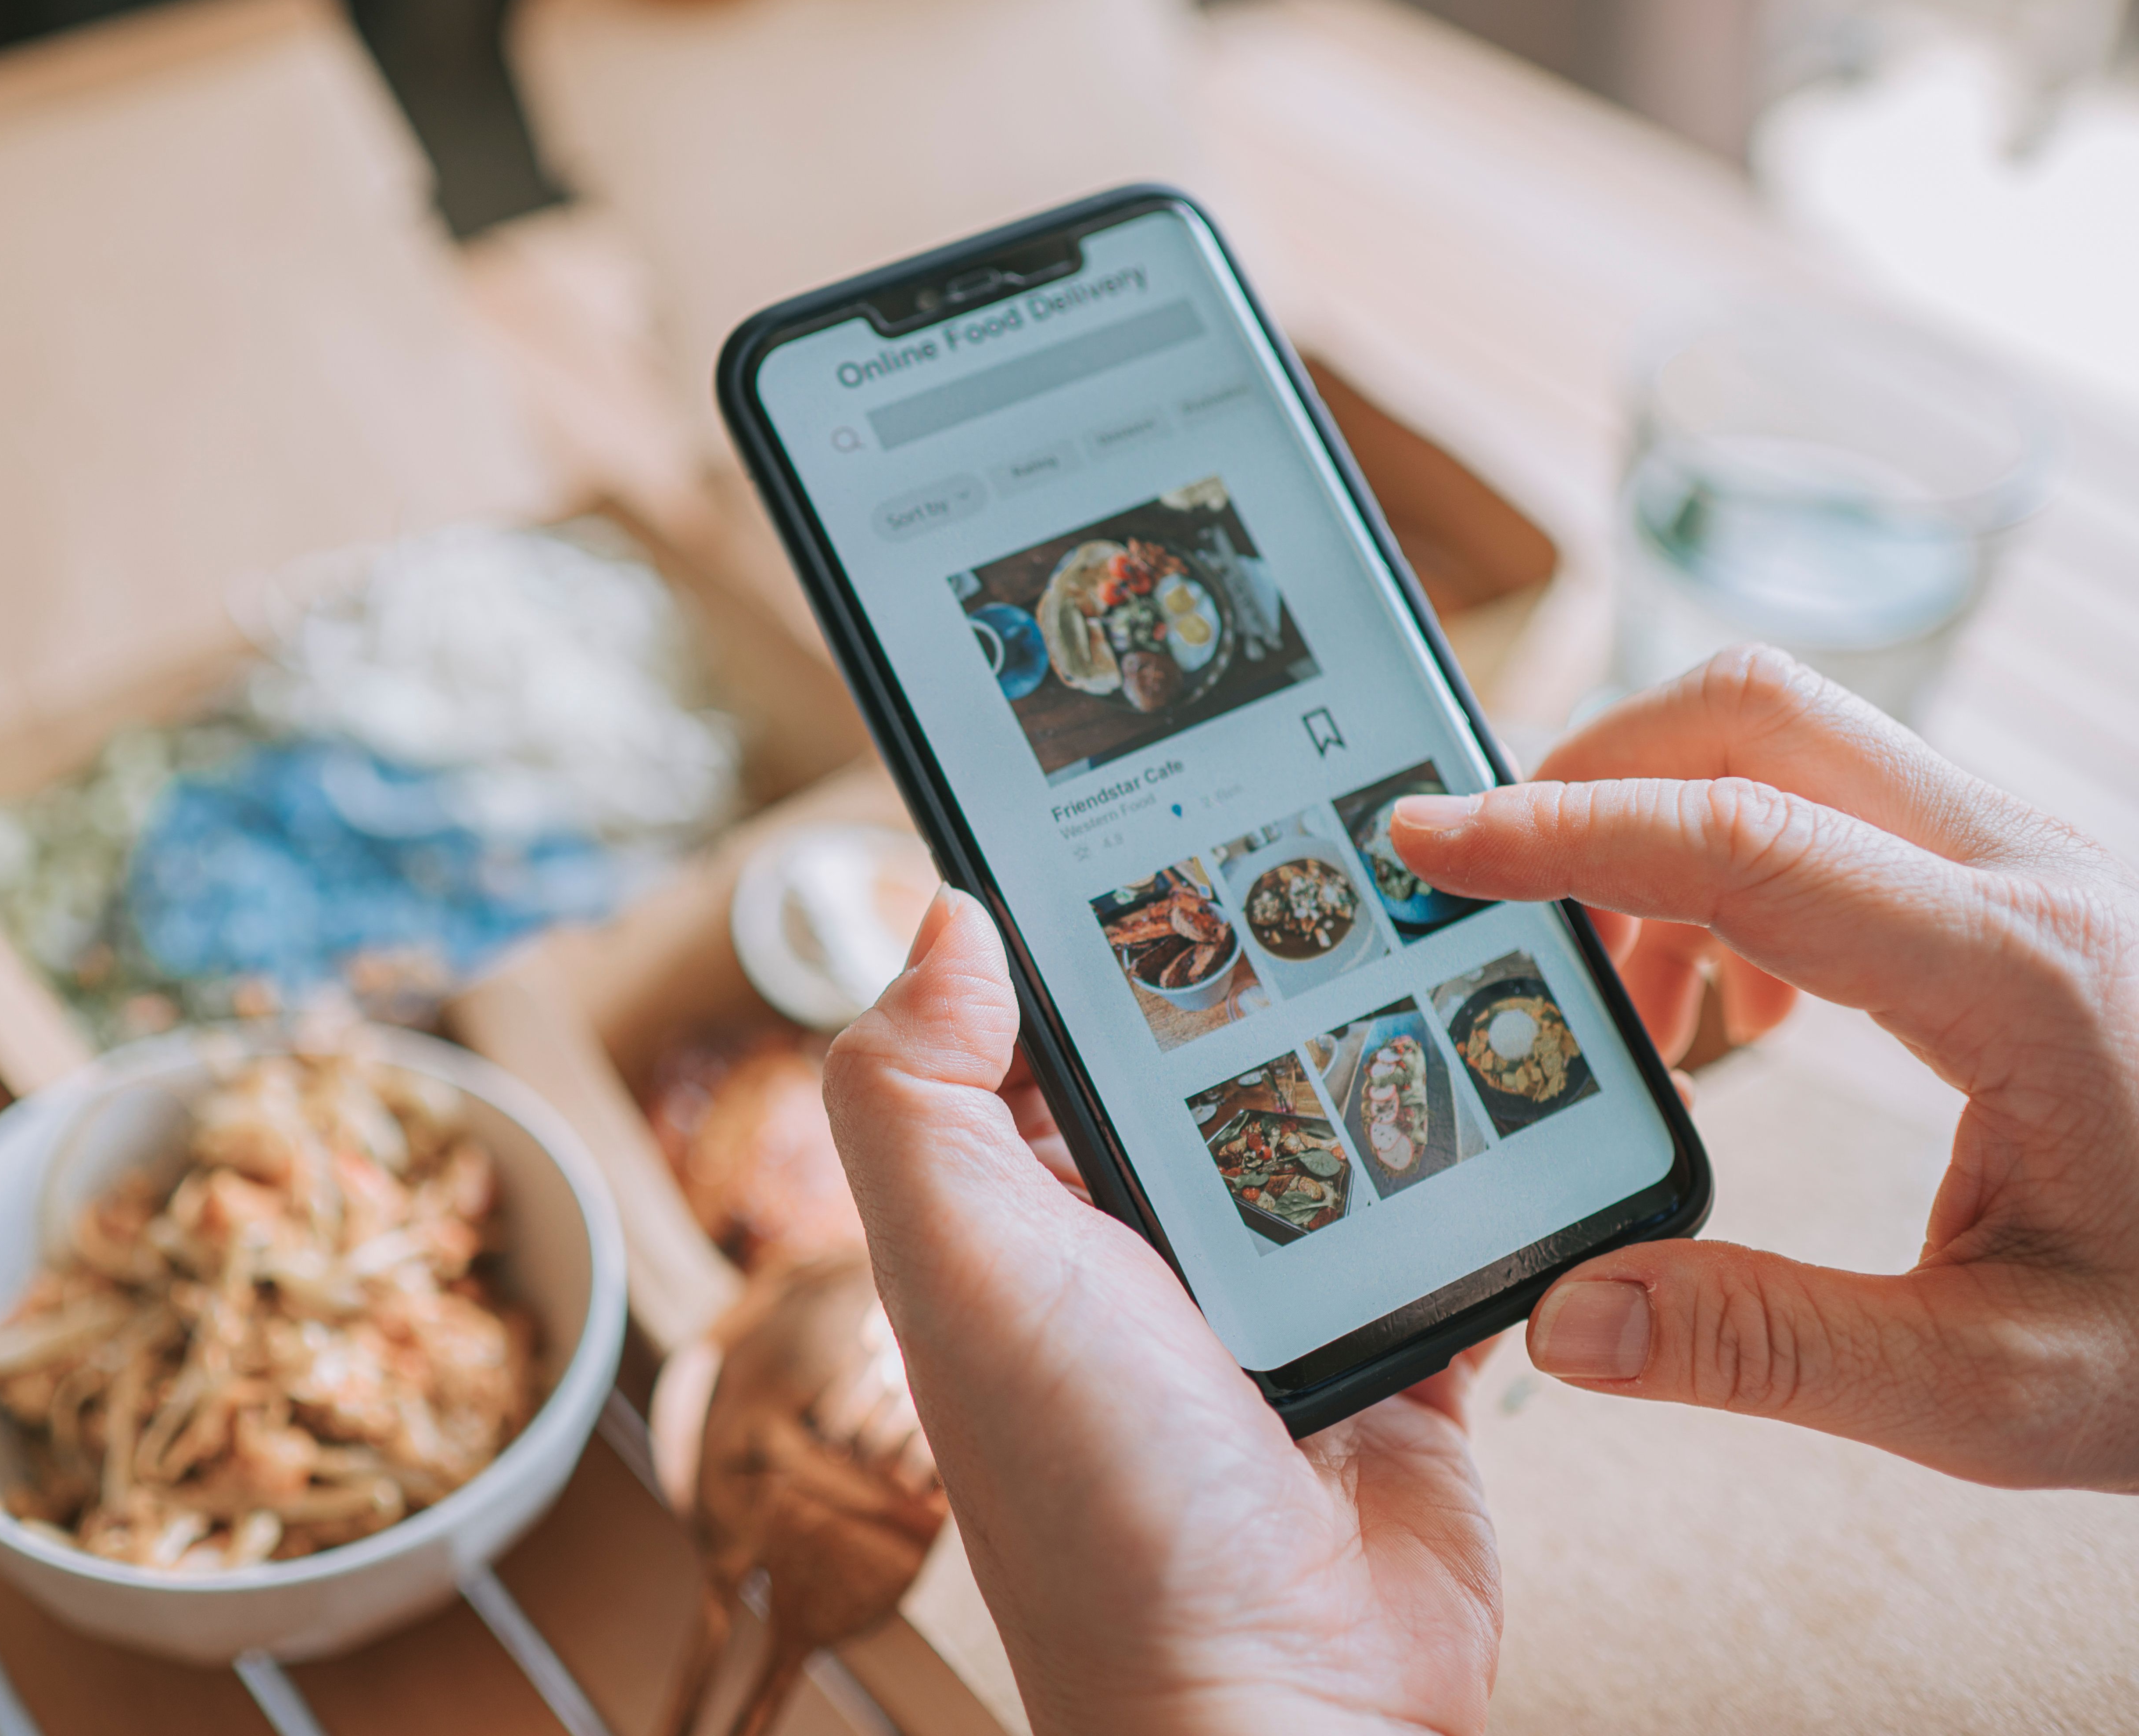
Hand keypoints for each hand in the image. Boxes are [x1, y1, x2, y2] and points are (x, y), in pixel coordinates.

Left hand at [824, 890, 1500, 1735]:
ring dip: (1379, 1032)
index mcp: (1023, 1199)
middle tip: (1340, 808)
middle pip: (1202, 1042)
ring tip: (1451, 894)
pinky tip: (1506, 1048)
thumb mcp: (963, 1270)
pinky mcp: (1397, 1331)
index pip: (1042, 1014)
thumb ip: (919, 1092)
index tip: (1153, 780)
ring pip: (1329, 1106)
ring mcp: (1273, 1282)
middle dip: (1261, 948)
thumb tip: (948, 915)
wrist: (1280, 1693)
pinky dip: (1470, 1147)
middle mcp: (1139, 1232)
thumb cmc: (1098, 1498)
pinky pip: (1443, 1206)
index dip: (1084, 907)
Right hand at [1391, 645, 2138, 1491]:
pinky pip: (1842, 809)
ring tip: (1618, 1002)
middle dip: (1590, 774)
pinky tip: (1737, 1012)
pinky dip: (1732, 864)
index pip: (1736, 842)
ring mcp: (2034, 864)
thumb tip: (1565, 1319)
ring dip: (1660, 827)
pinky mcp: (2026, 887)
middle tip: (1488, 896)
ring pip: (1796, 746)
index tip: (1425, 843)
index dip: (1558, 830)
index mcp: (2015, 975)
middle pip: (1759, 716)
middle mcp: (2026, 877)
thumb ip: (1771, 1349)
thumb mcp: (2002, 1389)